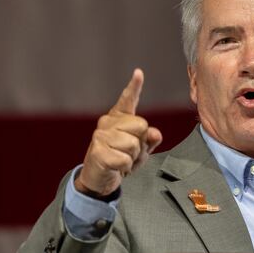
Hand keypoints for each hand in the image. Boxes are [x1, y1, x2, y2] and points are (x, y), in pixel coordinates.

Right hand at [75, 69, 162, 196]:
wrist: (98, 179)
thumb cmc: (120, 160)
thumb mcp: (140, 150)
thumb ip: (149, 140)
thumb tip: (155, 133)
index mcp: (118, 118)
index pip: (128, 100)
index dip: (134, 87)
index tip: (139, 73)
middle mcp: (107, 122)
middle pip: (141, 126)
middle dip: (141, 144)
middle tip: (128, 153)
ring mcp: (100, 136)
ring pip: (133, 144)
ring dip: (132, 158)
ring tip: (121, 160)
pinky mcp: (98, 152)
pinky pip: (125, 159)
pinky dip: (125, 167)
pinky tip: (116, 168)